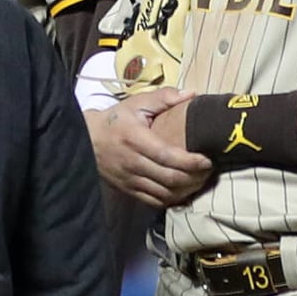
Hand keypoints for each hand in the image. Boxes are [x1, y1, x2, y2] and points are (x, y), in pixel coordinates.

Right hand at [85, 89, 211, 207]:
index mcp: (136, 139)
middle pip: (170, 178)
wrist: (87, 140)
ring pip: (164, 193)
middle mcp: (133, 162)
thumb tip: (192, 94)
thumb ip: (164, 98)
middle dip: (195, 178)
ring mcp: (130, 180)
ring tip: (200, 181)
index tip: (207, 160)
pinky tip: (183, 192)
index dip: (191, 162)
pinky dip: (172, 200)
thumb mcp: (136, 103)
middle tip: (209, 171)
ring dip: (187, 190)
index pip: (168, 156)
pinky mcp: (128, 190)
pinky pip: (154, 201)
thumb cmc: (115, 120)